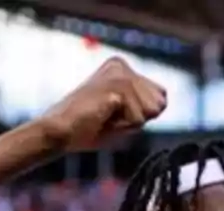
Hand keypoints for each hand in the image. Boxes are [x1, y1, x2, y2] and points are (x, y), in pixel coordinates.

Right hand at [37, 57, 166, 151]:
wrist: (60, 131)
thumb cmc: (88, 127)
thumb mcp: (122, 112)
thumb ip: (144, 105)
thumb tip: (163, 102)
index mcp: (121, 67)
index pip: (160, 96)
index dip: (142, 114)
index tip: (116, 114)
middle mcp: (122, 66)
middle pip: (159, 104)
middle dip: (138, 119)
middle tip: (110, 117)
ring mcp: (120, 74)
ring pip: (150, 112)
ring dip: (129, 123)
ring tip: (105, 118)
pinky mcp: (117, 87)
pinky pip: (138, 119)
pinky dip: (122, 127)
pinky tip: (102, 119)